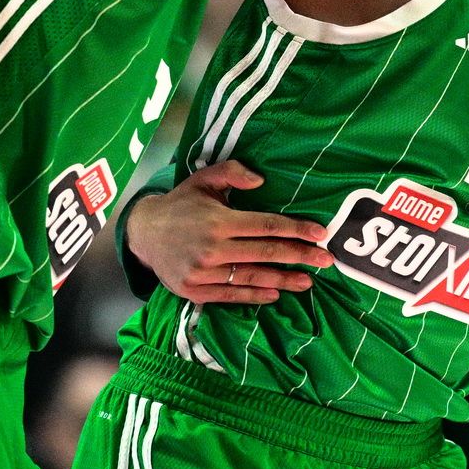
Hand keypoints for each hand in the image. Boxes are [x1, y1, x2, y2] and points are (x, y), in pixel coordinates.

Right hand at [127, 160, 332, 304]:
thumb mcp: (202, 178)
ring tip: (307, 282)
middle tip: (325, 261)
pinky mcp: (195, 290)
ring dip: (283, 280)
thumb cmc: (180, 203)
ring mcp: (203, 272)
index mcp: (218, 220)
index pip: (266, 226)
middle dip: (299, 256)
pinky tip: (275, 294)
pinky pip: (231, 295)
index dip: (295, 229)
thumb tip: (261, 181)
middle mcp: (212, 248)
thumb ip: (232, 172)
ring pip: (251, 278)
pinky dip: (254, 296)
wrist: (143, 232)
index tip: (320, 234)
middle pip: (265, 253)